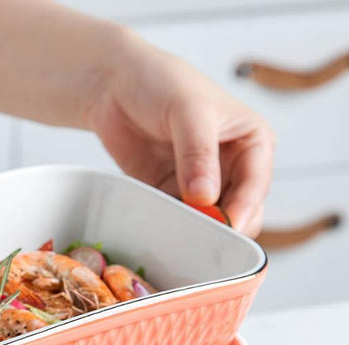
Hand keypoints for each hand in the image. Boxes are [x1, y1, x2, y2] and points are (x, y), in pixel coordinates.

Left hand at [86, 28, 273, 235]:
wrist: (114, 85)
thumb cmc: (161, 83)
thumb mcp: (187, 110)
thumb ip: (198, 153)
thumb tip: (205, 196)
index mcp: (251, 141)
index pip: (256, 184)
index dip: (244, 208)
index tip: (227, 226)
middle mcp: (231, 166)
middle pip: (238, 211)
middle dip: (221, 226)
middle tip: (199, 235)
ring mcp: (201, 183)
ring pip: (208, 221)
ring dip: (195, 230)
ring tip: (178, 234)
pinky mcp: (171, 194)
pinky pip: (178, 219)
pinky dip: (172, 227)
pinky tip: (160, 230)